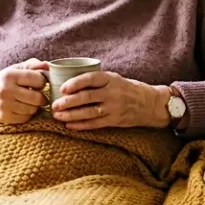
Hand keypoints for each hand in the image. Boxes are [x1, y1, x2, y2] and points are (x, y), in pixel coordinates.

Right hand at [0, 58, 48, 123]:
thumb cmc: (0, 82)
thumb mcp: (13, 69)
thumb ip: (31, 65)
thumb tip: (48, 65)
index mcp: (9, 75)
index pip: (38, 79)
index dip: (42, 82)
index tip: (38, 83)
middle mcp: (6, 90)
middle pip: (38, 97)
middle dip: (41, 97)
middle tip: (37, 95)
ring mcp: (5, 105)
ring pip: (33, 109)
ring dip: (34, 106)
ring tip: (28, 101)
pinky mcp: (5, 117)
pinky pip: (26, 118)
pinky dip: (27, 114)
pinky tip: (21, 108)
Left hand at [50, 71, 170, 129]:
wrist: (150, 103)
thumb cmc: (127, 88)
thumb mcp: (115, 78)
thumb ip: (96, 80)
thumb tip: (69, 80)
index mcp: (111, 79)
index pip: (90, 79)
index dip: (75, 83)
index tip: (62, 88)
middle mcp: (112, 93)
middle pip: (86, 97)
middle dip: (68, 102)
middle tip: (54, 105)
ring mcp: (114, 108)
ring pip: (88, 112)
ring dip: (71, 115)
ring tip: (58, 116)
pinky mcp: (115, 120)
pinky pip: (95, 124)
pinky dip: (81, 125)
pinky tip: (69, 125)